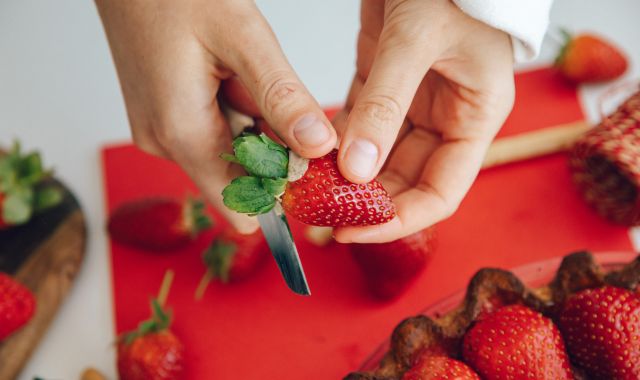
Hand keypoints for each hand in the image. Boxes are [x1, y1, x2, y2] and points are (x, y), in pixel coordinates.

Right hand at [96, 0, 336, 232]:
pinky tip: (231, 75)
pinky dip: (236, 111)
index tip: (311, 170)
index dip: (281, 195)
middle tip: (280, 100)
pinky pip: (214, 131)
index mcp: (183, 134)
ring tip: (245, 74)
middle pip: (240, 177)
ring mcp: (163, 130)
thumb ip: (282, 98)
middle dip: (272, 149)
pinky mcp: (166, 116)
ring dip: (254, 124)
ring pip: (230, 152)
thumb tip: (317, 146)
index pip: (240, 206)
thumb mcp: (242, 39)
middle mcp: (166, 143)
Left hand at [333, 0, 514, 242]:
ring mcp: (413, 103)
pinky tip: (309, 153)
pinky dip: (336, 142)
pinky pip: (359, 126)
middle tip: (318, 213)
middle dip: (364, 202)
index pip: (441, 192)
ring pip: (378, 158)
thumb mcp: (418, 40)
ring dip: (345, 175)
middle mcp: (445, 118)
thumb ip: (385, 106)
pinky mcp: (383, 84)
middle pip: (404, 181)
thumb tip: (356, 171)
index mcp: (474, 118)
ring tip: (307, 189)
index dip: (400, 220)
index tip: (353, 231)